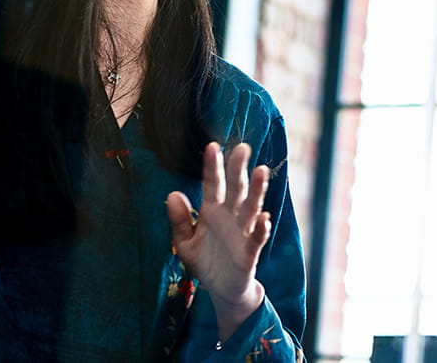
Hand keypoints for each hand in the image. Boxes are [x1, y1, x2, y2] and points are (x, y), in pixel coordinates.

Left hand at [166, 142, 271, 324]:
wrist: (222, 289)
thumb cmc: (205, 261)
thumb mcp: (185, 243)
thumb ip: (179, 220)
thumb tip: (172, 194)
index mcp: (212, 212)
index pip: (213, 185)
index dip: (213, 167)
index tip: (212, 146)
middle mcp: (230, 217)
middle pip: (236, 189)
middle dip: (238, 169)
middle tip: (243, 148)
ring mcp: (242, 232)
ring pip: (251, 207)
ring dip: (257, 190)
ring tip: (261, 171)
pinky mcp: (249, 252)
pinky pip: (257, 238)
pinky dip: (261, 229)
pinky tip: (264, 218)